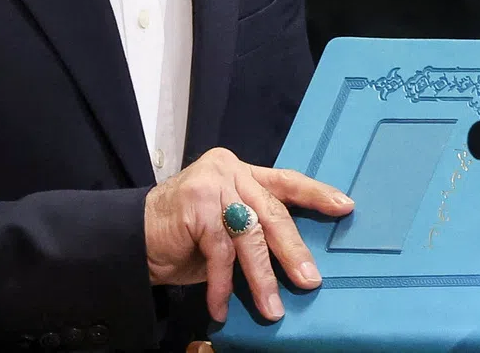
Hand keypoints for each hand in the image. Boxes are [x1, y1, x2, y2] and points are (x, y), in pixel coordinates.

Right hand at [144, 147, 352, 322]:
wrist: (133, 237)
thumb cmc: (185, 236)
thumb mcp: (225, 229)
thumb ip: (254, 231)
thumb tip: (297, 262)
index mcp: (241, 171)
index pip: (285, 180)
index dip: (316, 194)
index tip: (346, 206)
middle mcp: (230, 170)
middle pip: (272, 211)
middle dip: (293, 250)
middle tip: (311, 280)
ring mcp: (212, 184)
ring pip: (249, 235)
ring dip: (261, 278)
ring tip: (272, 309)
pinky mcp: (196, 205)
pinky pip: (220, 252)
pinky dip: (221, 285)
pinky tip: (220, 308)